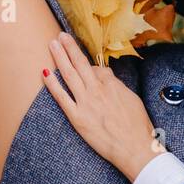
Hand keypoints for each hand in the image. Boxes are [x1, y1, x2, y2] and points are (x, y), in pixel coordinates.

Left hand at [42, 33, 160, 180]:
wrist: (135, 147)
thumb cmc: (138, 127)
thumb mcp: (133, 100)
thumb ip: (118, 88)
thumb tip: (110, 82)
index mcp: (113, 85)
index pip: (98, 69)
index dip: (92, 67)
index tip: (89, 68)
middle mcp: (97, 90)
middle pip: (81, 63)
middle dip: (70, 47)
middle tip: (61, 36)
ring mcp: (86, 103)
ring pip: (69, 74)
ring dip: (60, 57)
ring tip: (52, 44)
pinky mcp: (77, 117)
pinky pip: (61, 97)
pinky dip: (52, 84)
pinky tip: (44, 72)